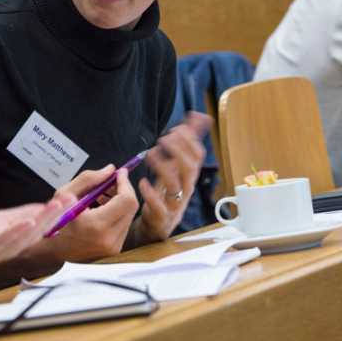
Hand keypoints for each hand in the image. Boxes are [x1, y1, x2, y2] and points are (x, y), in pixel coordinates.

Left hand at [0, 194, 74, 287]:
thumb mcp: (0, 225)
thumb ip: (21, 216)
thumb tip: (43, 207)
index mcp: (15, 240)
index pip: (40, 226)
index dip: (57, 214)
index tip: (71, 200)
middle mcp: (9, 247)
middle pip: (35, 232)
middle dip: (52, 217)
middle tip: (68, 202)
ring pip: (20, 238)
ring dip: (37, 225)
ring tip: (50, 211)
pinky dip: (11, 234)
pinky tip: (22, 224)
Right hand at [25, 165, 138, 264]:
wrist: (50, 250)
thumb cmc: (54, 221)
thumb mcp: (65, 194)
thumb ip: (88, 179)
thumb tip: (110, 170)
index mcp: (96, 225)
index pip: (126, 200)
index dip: (125, 183)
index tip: (120, 173)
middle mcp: (109, 239)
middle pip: (131, 207)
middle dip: (124, 190)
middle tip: (110, 182)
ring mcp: (113, 247)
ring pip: (129, 216)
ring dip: (120, 201)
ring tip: (102, 195)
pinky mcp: (114, 249)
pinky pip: (123, 225)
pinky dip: (117, 213)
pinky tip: (102, 208)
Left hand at [133, 112, 211, 244]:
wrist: (158, 224)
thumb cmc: (168, 192)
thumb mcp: (176, 167)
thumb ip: (186, 142)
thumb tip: (197, 116)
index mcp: (189, 176)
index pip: (197, 156)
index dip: (189, 140)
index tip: (176, 128)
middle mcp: (185, 189)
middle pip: (189, 168)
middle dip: (178, 151)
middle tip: (163, 139)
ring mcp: (175, 204)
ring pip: (176, 186)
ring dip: (163, 167)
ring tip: (150, 155)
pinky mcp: (162, 217)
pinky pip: (160, 207)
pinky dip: (151, 193)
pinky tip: (143, 182)